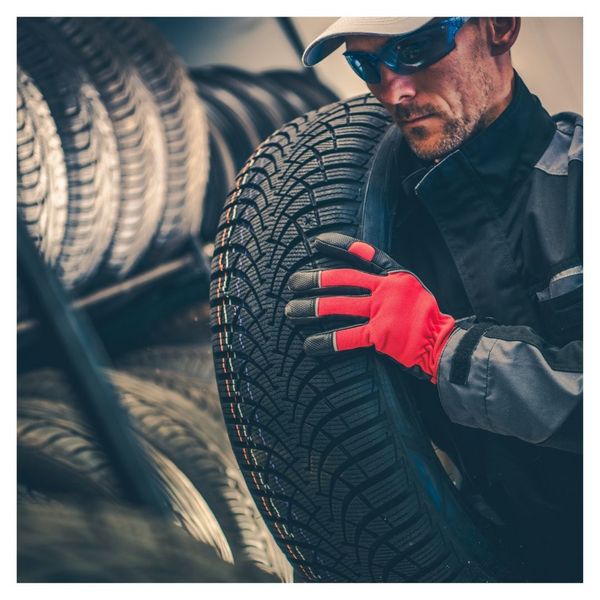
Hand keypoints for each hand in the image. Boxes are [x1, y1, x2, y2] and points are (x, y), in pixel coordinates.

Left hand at [285, 233, 455, 383]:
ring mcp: (384, 311)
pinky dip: (326, 341)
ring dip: (313, 307)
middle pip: (344, 279)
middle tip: (294, 282)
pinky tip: (310, 345)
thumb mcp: (413, 293)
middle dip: (316, 279)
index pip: (365, 255)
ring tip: (292, 311)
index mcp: (397, 277)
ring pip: (340, 305)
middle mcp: (389, 289)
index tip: (318, 243)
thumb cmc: (427, 322)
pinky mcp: (381, 335)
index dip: (340, 246)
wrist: (445, 345)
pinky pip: (347, 336)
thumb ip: (389, 287)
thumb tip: (361, 285)